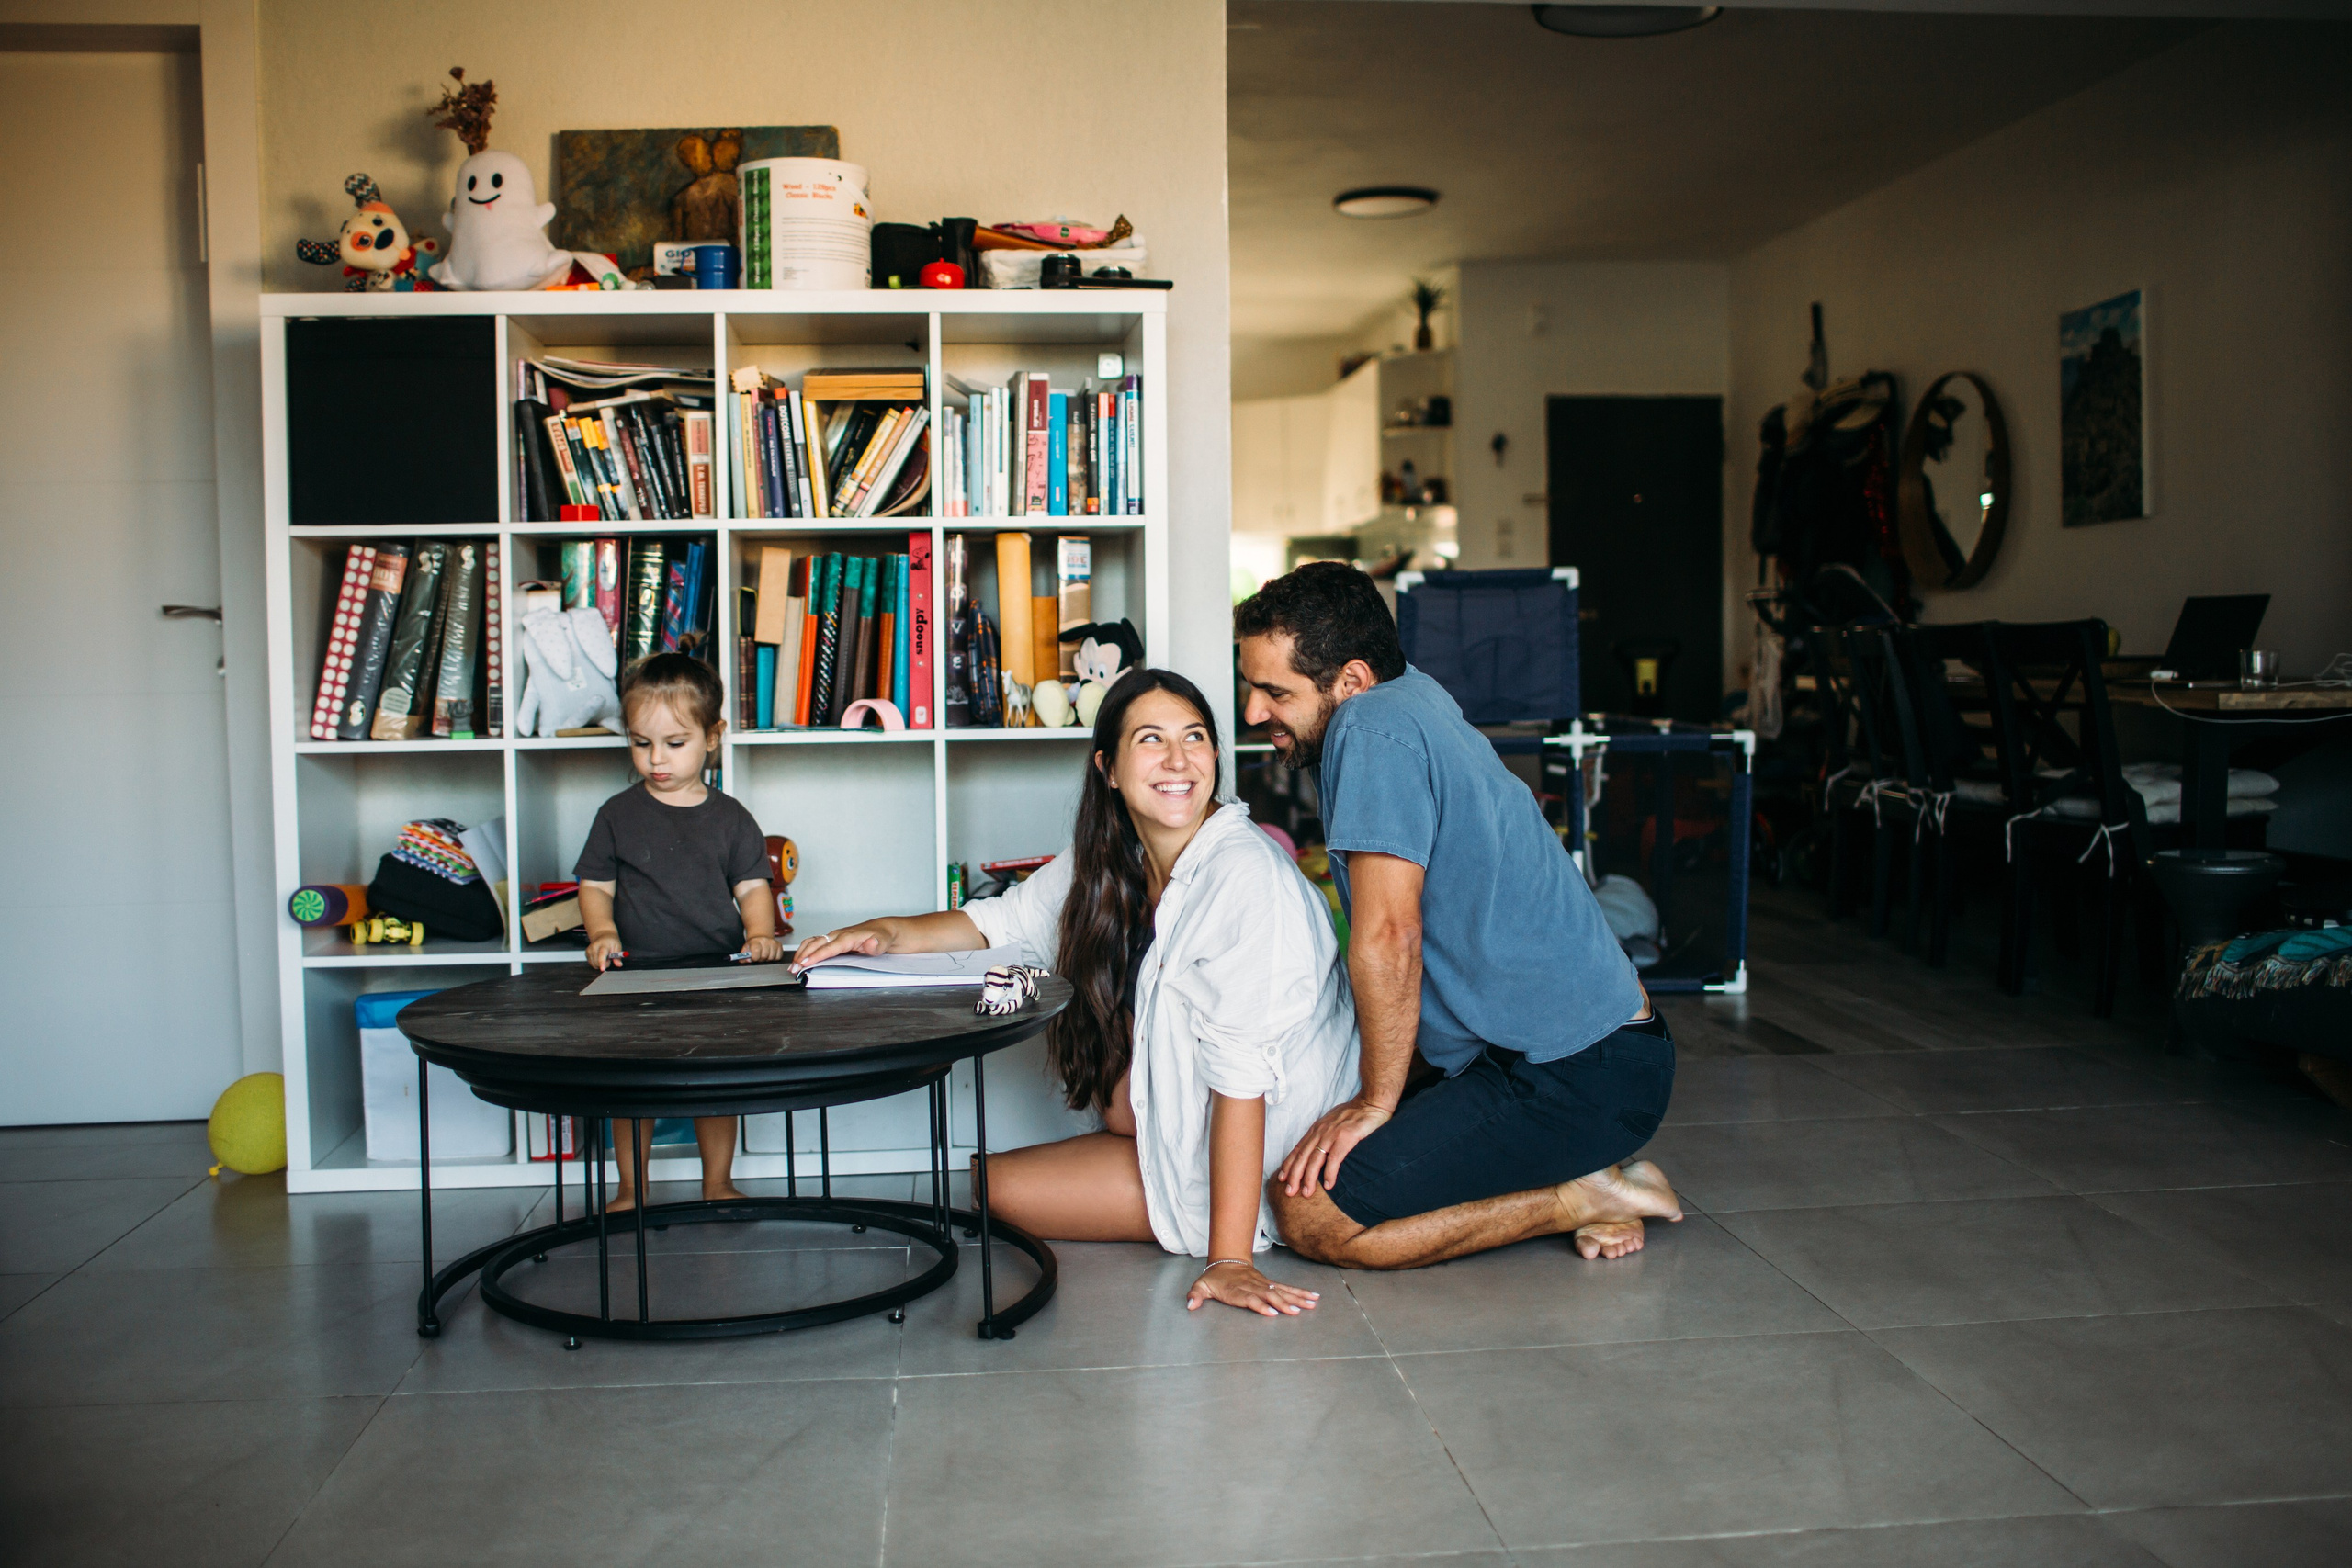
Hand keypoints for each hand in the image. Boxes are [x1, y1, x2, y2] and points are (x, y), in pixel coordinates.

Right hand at [586, 933, 623, 970]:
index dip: (602, 962)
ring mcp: (589, 950)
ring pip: (594, 964)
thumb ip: (618, 957)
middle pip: (597, 962)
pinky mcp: (586, 953)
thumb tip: (619, 965)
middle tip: (609, 958)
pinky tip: (599, 957)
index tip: (602, 969)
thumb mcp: (618, 947)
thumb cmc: (611, 941)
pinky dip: (596, 963)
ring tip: (604, 957)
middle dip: (605, 964)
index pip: (602, 954)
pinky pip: (591, 963)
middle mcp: (594, 947)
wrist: (603, 935)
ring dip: (600, 964)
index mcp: (604, 945)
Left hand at [737, 935, 783, 962]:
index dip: (754, 957)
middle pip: (764, 956)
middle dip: (760, 959)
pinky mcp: (779, 945)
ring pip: (772, 957)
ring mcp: (773, 943)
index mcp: (756, 941)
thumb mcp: (746, 948)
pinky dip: (774, 958)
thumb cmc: (753, 944)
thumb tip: (744, 960)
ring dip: (767, 959)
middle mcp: (765, 941)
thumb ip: (743, 955)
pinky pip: (778, 957)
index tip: (753, 958)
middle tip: (759, 957)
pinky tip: (770, 954)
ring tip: (764, 955)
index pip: (756, 951)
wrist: (761, 937)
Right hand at [791, 920, 891, 971]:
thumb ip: (877, 944)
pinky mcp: (833, 941)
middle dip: (803, 956)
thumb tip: (870, 944)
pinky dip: (806, 951)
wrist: (884, 930)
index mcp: (849, 936)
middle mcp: (839, 935)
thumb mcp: (884, 941)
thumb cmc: (883, 936)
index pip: (829, 947)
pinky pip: (816, 944)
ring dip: (801, 953)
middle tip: (794, 969)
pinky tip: (801, 960)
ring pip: (813, 942)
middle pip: (816, 943)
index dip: (817, 955)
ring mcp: (835, 937)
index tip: (805, 963)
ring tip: (793, 966)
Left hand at [1187, 1260, 1319, 1316]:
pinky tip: (1313, 1298)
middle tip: (1295, 1312)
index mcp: (1237, 1290)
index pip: (1249, 1298)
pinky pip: (1286, 1288)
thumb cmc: (1214, 1279)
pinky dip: (1300, 1293)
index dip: (1260, 1304)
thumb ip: (1195, 1295)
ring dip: (1296, 1298)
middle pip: (1269, 1295)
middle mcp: (1253, 1286)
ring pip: (1281, 1291)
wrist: (1226, 1262)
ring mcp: (1263, 1284)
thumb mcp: (1201, 1286)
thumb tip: (1190, 1304)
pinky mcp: (1270, 1284)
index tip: (1271, 1312)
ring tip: (1311, 1305)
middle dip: (1282, 1303)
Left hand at [1278, 1097, 1392, 1195]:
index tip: (1282, 1178)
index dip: (1289, 1164)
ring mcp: (1332, 1134)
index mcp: (1316, 1129)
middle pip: (1302, 1156)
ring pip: (1315, 1159)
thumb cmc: (1354, 1113)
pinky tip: (1329, 1185)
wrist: (1371, 1102)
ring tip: (1306, 1193)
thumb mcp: (1333, 1122)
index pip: (1298, 1149)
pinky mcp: (1346, 1138)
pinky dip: (1330, 1173)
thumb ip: (1324, 1134)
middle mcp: (1320, 1131)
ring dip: (1309, 1178)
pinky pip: (1334, 1159)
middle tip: (1289, 1192)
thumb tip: (1319, 1148)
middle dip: (1294, 1175)